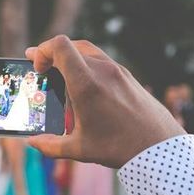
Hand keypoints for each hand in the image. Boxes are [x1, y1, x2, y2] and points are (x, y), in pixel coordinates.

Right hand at [25, 36, 184, 167]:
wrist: (160, 146)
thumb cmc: (120, 147)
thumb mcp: (80, 149)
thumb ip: (51, 146)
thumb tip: (33, 142)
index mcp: (85, 84)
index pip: (59, 46)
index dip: (42, 51)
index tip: (37, 68)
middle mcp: (101, 70)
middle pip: (71, 45)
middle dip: (52, 54)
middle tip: (43, 69)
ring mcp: (117, 71)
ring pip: (87, 50)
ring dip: (71, 59)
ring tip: (62, 78)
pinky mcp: (128, 76)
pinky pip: (101, 61)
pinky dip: (87, 66)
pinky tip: (85, 88)